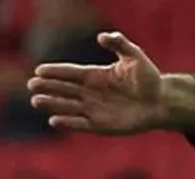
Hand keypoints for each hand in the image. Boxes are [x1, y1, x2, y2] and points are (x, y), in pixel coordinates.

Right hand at [27, 32, 165, 133]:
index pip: (70, 72)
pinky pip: (81, 124)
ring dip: (52, 104)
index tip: (39, 70)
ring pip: (68, 106)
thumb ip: (120, 44)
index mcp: (95, 75)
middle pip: (64, 89)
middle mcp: (91, 92)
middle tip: (32, 85)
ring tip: (37, 101)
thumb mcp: (135, 57)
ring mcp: (94, 109)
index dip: (55, 71)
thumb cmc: (149, 79)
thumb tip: (102, 37)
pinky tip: (54, 120)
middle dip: (47, 87)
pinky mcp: (101, 125)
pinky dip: (68, 123)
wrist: (162, 103)